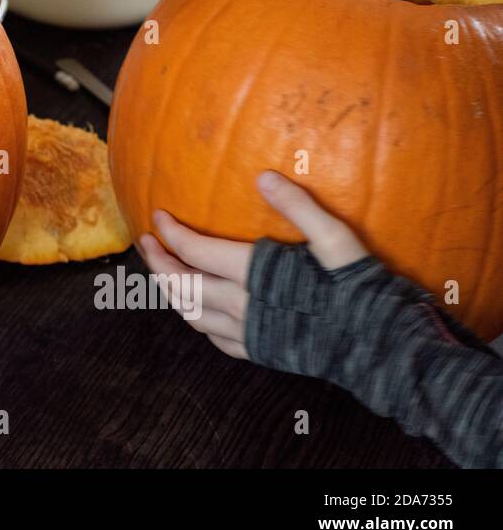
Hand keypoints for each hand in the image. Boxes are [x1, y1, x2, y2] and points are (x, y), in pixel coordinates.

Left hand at [136, 170, 368, 359]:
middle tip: (146, 242)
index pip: (194, 252)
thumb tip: (262, 176)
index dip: (170, 233)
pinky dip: (197, 318)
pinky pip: (214, 338)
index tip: (157, 216)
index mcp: (255, 276)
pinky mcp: (259, 353)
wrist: (384, 350)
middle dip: (158, 263)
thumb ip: (299, 207)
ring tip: (164, 271)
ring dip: (171, 291)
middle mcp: (242, 308)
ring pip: (191, 315)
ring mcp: (248, 335)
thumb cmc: (361, 289)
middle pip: (181, 286)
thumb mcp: (336, 240)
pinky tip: (199, 306)